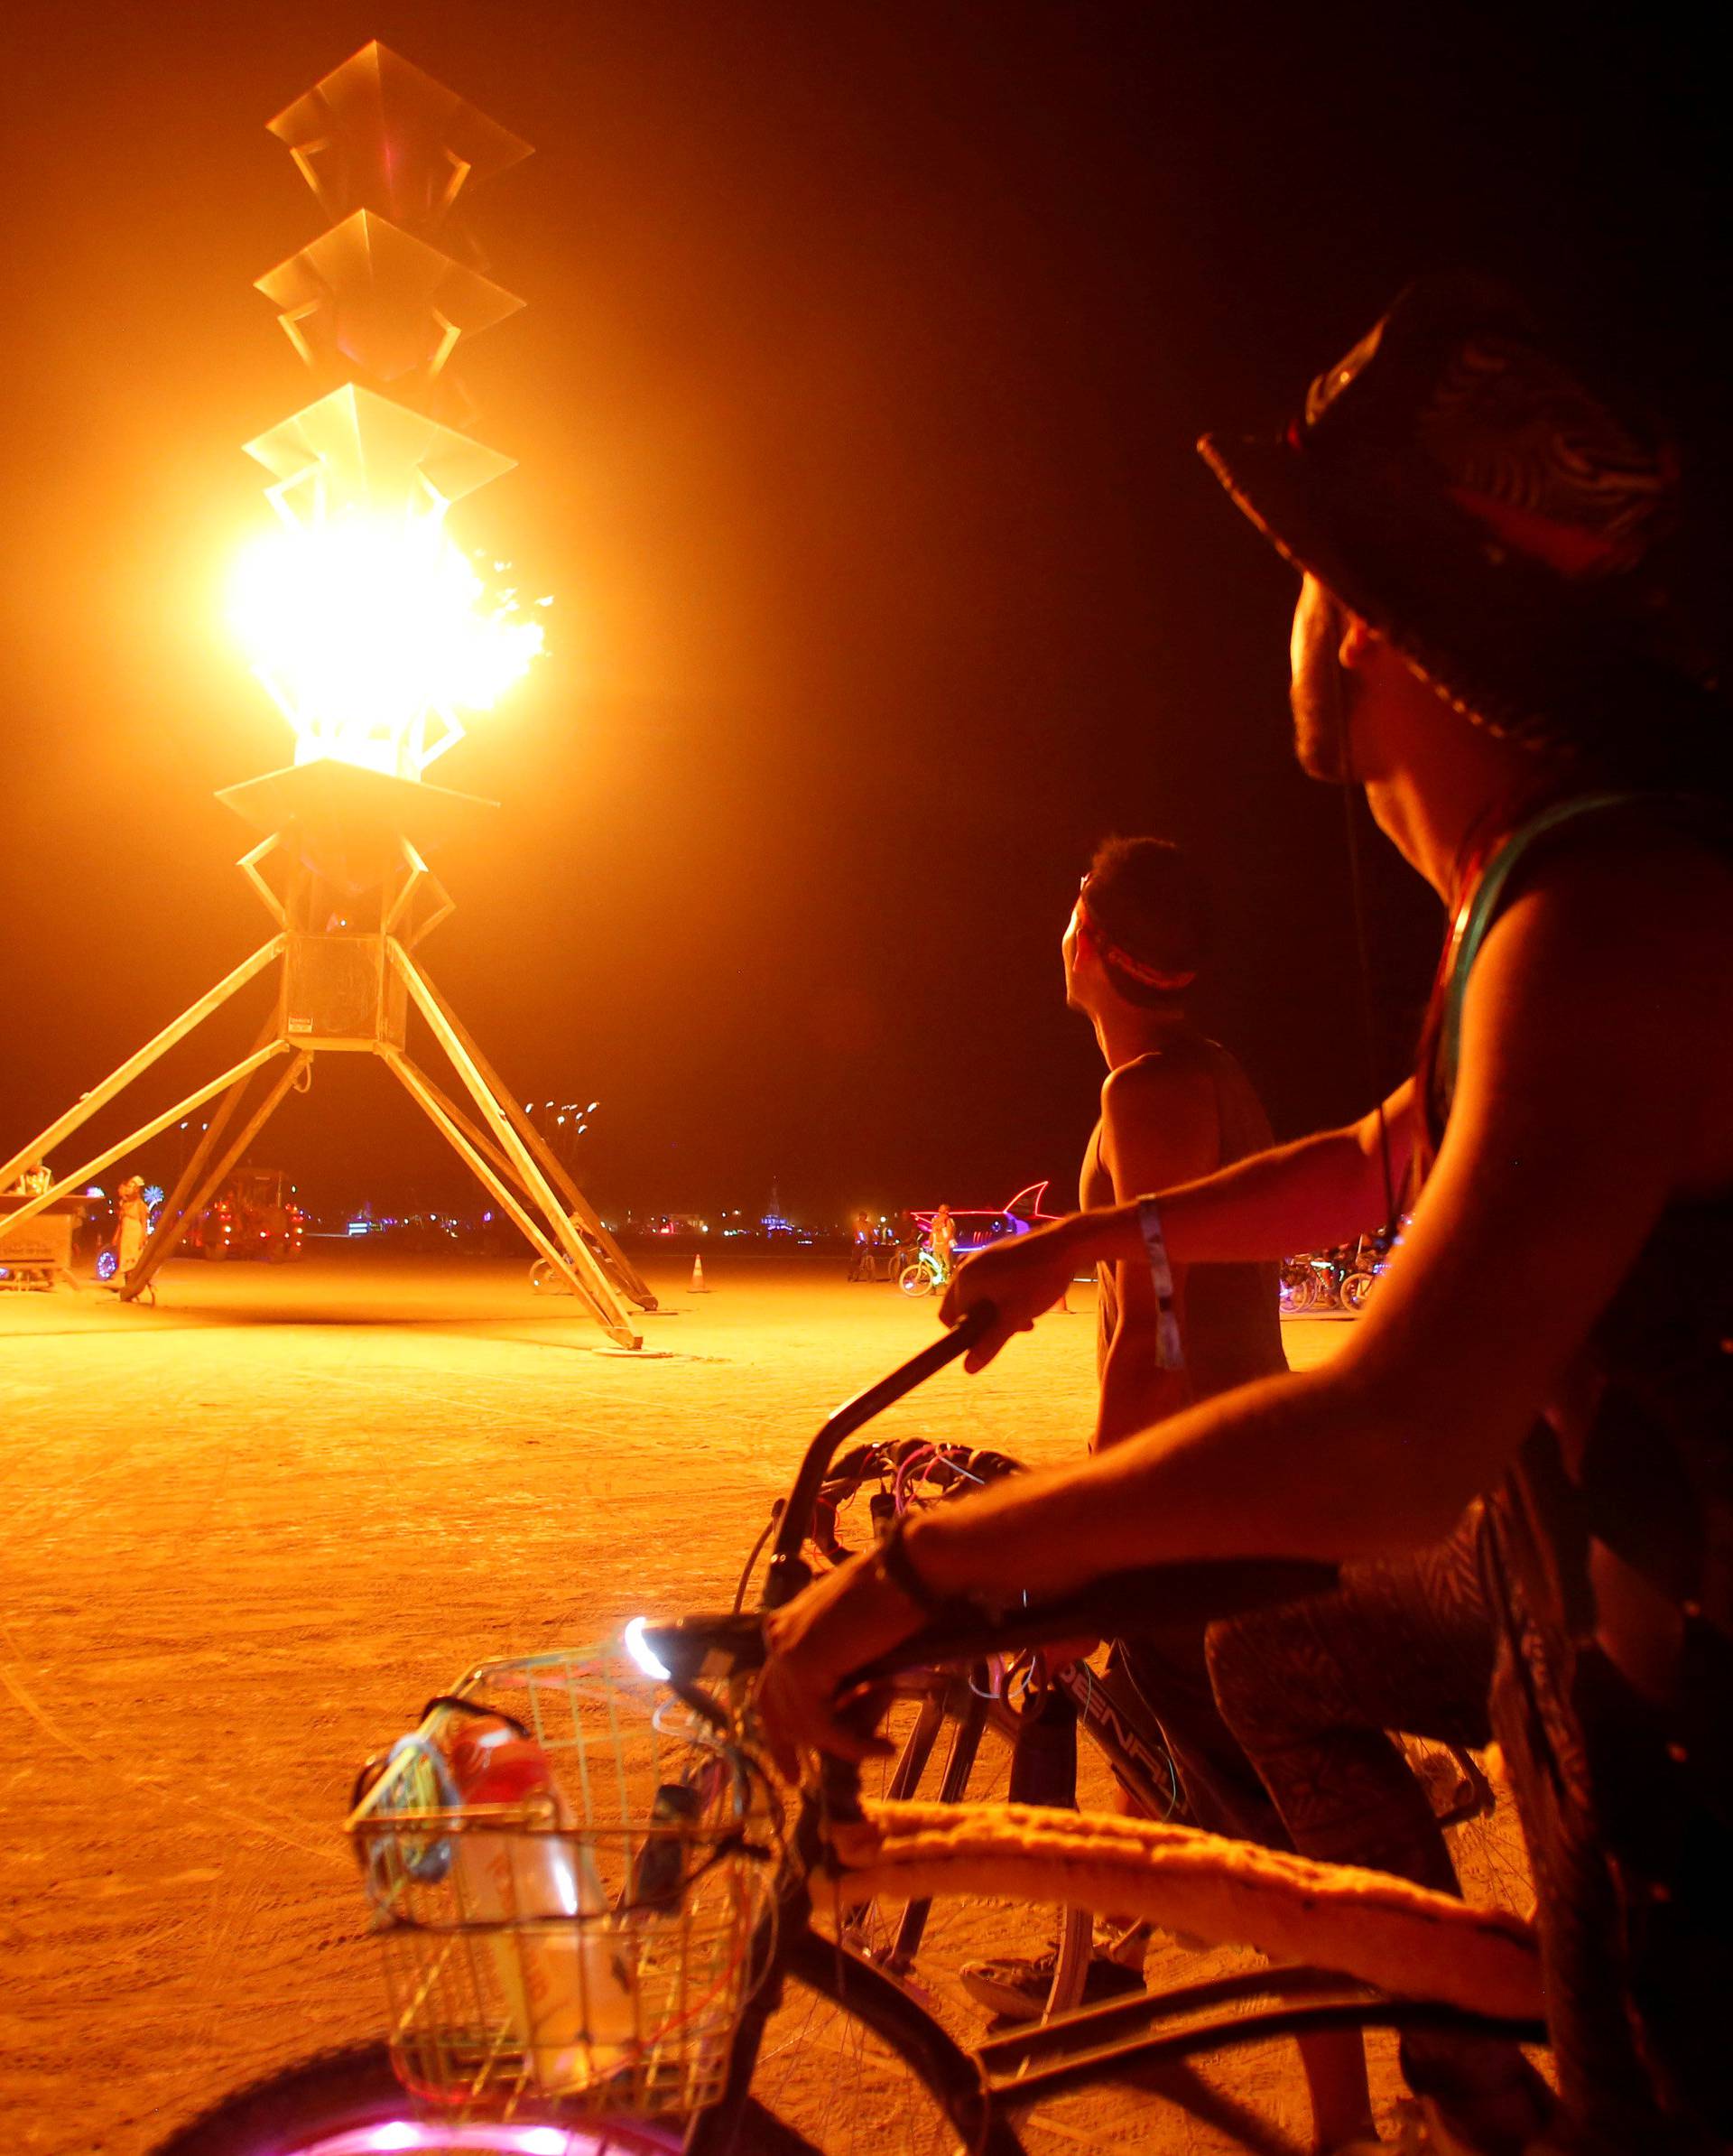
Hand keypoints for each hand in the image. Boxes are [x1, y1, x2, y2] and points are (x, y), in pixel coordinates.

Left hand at [756, 1552, 922, 1775]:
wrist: (907, 1571)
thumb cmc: (895, 1595)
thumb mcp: (859, 1639)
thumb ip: (843, 1670)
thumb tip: (849, 1709)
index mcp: (785, 1625)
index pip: (771, 1685)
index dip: (779, 1722)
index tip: (791, 1753)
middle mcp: (778, 1636)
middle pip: (770, 1706)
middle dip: (782, 1746)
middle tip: (795, 1779)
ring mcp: (786, 1649)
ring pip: (801, 1721)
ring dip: (839, 1745)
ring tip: (875, 1751)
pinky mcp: (804, 1665)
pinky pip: (822, 1723)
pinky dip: (852, 1743)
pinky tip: (881, 1748)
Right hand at [939, 1218, 1085, 1367]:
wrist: (1065, 1244)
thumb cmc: (1038, 1280)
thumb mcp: (1015, 1316)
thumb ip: (991, 1343)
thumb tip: (968, 1368)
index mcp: (965, 1280)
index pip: (949, 1319)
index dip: (968, 1334)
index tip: (995, 1337)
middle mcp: (966, 1266)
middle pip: (964, 1307)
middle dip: (986, 1323)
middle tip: (1016, 1326)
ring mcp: (981, 1258)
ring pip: (979, 1296)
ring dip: (998, 1312)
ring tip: (1026, 1316)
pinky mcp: (995, 1254)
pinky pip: (989, 1282)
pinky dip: (1002, 1296)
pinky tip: (1026, 1298)